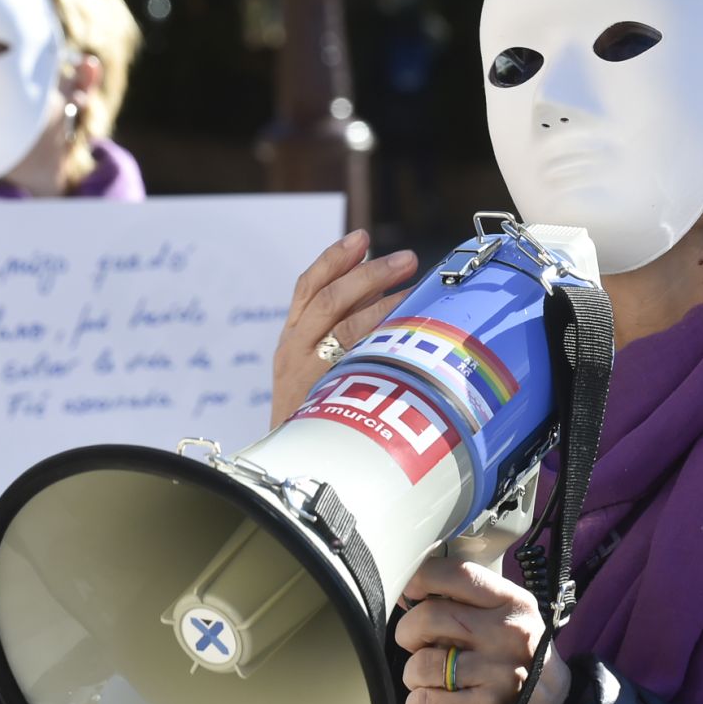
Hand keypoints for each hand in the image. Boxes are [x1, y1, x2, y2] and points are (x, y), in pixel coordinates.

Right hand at [269, 229, 417, 425]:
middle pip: (328, 299)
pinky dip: (383, 340)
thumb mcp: (311, 366)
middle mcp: (294, 351)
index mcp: (290, 339)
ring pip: (344, 325)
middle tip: (405, 259)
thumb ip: (339, 328)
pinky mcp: (327, 396)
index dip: (334, 259)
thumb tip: (382, 289)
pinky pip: (359, 360)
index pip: (308, 287)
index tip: (361, 238)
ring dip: (382, 301)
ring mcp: (309, 374)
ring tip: (413, 287)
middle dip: (368, 273)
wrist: (289, 465)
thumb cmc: (310, 412)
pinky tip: (408, 332)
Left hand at [397, 558, 570, 703]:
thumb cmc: (519, 664)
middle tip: (416, 646)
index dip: (422, 578)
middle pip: (427, 617)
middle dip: (408, 634)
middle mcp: (508, 633)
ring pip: (420, 664)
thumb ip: (471, 604)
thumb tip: (411, 592)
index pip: (458, 573)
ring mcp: (497, 673)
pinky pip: (423, 702)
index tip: (411, 592)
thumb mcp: (510, 621)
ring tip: (432, 683)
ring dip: (414, 676)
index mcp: (513, 603)